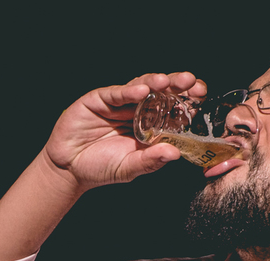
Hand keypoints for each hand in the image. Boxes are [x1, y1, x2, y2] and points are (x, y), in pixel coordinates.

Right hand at [42, 72, 206, 191]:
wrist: (68, 169)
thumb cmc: (101, 167)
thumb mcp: (129, 168)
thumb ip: (150, 161)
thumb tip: (174, 153)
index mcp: (149, 125)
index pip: (172, 108)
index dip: (186, 100)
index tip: (201, 96)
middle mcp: (136, 110)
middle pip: (160, 92)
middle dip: (176, 85)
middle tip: (191, 82)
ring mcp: (117, 103)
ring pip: (140, 87)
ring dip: (155, 83)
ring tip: (167, 82)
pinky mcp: (98, 99)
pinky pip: (115, 92)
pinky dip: (128, 91)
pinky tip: (141, 91)